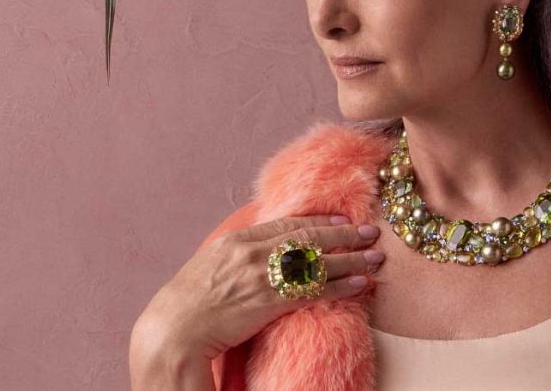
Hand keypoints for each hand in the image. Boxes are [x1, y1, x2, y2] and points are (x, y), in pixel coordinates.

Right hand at [133, 214, 383, 361]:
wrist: (174, 330)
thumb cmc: (187, 304)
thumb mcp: (209, 266)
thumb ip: (236, 255)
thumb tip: (258, 253)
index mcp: (237, 240)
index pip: (286, 224)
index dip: (318, 221)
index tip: (341, 220)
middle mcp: (253, 252)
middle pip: (308, 237)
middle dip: (343, 234)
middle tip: (370, 230)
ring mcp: (263, 275)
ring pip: (318, 262)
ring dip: (352, 259)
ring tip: (376, 257)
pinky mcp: (271, 301)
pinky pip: (316, 290)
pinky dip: (342, 286)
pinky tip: (361, 285)